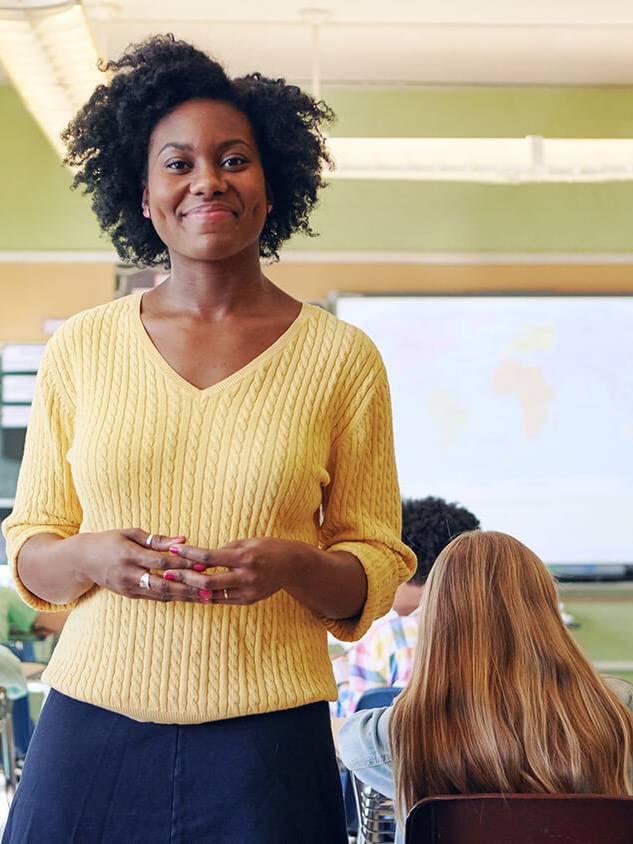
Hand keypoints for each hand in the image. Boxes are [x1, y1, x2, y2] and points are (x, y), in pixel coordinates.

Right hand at [67, 529, 211, 602]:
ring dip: (185, 596)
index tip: (203, 563)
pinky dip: (173, 597)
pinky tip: (190, 598)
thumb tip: (184, 539)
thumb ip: (158, 539)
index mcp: (129, 555)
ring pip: (161, 594)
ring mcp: (129, 587)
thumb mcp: (131, 534)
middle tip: (209, 588)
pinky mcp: (130, 595)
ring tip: (206, 597)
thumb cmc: (110, 541)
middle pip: (163, 583)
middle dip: (187, 586)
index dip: (183, 563)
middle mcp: (128, 574)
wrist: (83, 561)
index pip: (161, 561)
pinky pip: (155, 598)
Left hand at [163, 537, 303, 604]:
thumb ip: (224, 551)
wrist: (292, 565)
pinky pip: (222, 600)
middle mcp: (246, 576)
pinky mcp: (249, 601)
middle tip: (167, 574)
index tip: (173, 550)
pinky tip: (192, 592)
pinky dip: (206, 596)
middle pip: (207, 581)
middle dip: (185, 578)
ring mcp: (248, 591)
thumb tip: (200, 559)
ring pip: (212, 595)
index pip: (210, 557)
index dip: (189, 554)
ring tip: (175, 586)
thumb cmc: (267, 548)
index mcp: (245, 557)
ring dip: (191, 591)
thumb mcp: (246, 542)